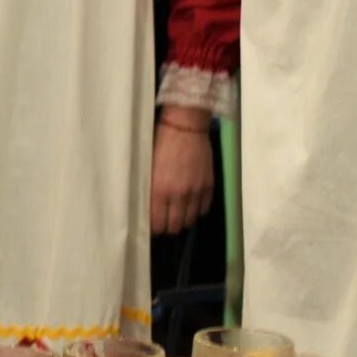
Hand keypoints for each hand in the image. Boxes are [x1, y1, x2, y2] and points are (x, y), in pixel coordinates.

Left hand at [149, 111, 216, 235]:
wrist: (184, 127)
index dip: (154, 229)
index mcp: (160, 190)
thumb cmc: (160, 143)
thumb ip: (149, 189)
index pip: (157, 223)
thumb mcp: (148, 168)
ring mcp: (196, 191)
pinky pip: (204, 209)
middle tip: (164, 222)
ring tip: (177, 216)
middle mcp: (178, 195)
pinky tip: (191, 206)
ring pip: (190, 220)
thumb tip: (147, 208)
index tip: (151, 227)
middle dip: (168, 227)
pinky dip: (197, 211)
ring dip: (183, 221)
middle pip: (175, 226)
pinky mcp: (209, 185)